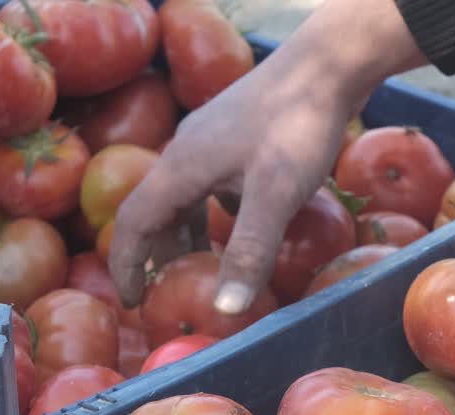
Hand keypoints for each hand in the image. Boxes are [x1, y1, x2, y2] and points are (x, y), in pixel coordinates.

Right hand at [108, 0, 425, 313]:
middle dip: (155, 255)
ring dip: (184, 235)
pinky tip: (237, 227)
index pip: (133, 223)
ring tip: (197, 269)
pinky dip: (212, 213)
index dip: (127, 266)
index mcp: (181, 167)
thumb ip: (249, 251)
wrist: (327, 63)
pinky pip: (209, 183)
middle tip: (163, 294)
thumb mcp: (275, 194)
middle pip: (154, 211)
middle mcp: (186, 151)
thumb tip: (225, 311)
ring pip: (183, 197)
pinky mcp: (236, 135)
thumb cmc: (298, 123)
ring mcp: (211, 140)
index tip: (130, 302)